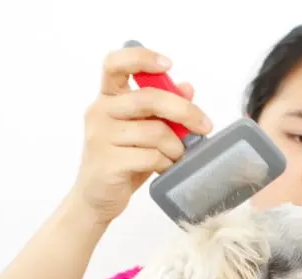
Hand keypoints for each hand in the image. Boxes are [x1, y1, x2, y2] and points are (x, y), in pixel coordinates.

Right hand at [70, 44, 213, 224]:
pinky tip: (164, 167)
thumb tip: (187, 88)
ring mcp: (100, 137)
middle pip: (149, 98)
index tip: (168, 65)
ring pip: (155, 131)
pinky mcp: (108, 162)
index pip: (115, 63)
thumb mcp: (144, 130)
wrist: (97, 198)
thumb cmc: (123, 160)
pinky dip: (165, 162)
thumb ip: (162, 108)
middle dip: (184, 111)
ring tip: (175, 155)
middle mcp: (99, 112)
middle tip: (204, 126)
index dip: (142, 58)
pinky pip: (150, 156)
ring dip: (175, 145)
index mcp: (107, 98)